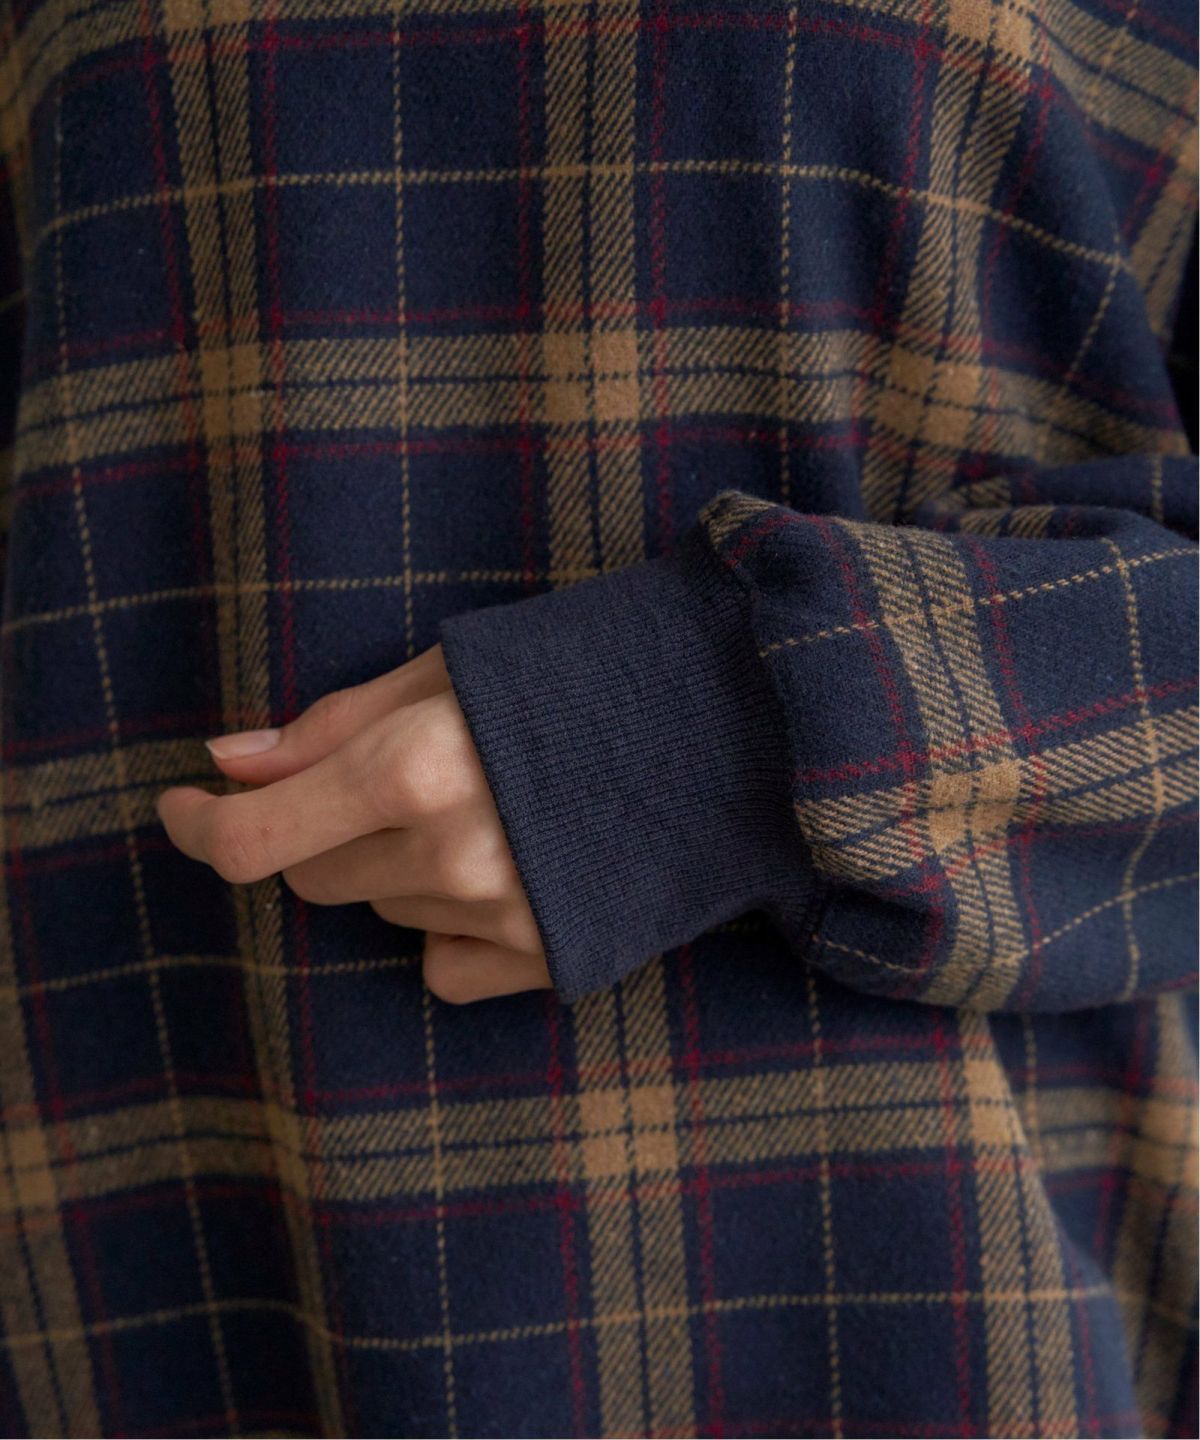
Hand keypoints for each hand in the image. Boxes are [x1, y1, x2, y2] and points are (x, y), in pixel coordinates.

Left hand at [156, 645, 551, 1003]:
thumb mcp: (450, 666)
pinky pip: (441, 965)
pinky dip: (445, 925)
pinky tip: (502, 873)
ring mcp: (503, 917)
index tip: (180, 805)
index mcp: (416, 765)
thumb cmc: (582, 673)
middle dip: (321, 825)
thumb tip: (224, 763)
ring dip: (394, 863)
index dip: (193, 825)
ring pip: (379, 910)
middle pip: (313, 877)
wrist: (729, 725)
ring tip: (480, 806)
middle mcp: (451, 854)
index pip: (252, 837)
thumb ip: (330, 723)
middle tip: (389, 776)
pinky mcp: (549, 960)